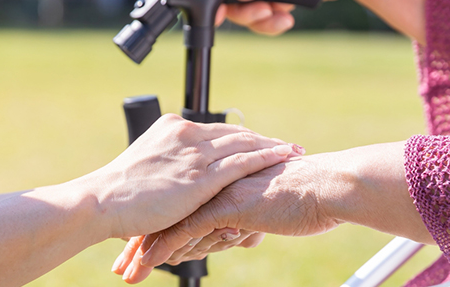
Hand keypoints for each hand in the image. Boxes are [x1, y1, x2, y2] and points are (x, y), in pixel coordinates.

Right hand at [79, 113, 302, 239]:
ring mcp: (194, 153)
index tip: (262, 142)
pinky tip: (284, 157)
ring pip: (244, 143)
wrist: (103, 202)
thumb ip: (169, 164)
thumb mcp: (146, 166)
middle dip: (264, 140)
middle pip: (236, 133)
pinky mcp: (200, 175)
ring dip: (273, 146)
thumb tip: (180, 179)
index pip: (217, 130)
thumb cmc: (119, 193)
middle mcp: (186, 133)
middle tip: (288, 145)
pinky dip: (267, 157)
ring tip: (294, 151)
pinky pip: (242, 162)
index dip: (243, 137)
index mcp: (173, 127)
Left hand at [115, 142, 432, 283]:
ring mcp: (217, 192)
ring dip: (145, 250)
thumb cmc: (304, 197)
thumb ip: (243, 215)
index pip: (178, 201)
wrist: (328, 187)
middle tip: (121, 261)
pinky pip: (185, 232)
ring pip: (170, 223)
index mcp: (219, 177)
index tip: (135, 240)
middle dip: (141, 239)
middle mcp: (212, 181)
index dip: (156, 222)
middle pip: (166, 212)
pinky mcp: (225, 207)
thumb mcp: (265, 206)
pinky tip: (144, 265)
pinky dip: (162, 250)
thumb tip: (235, 229)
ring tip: (126, 271)